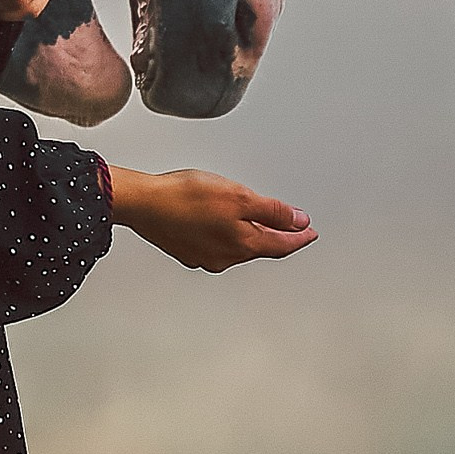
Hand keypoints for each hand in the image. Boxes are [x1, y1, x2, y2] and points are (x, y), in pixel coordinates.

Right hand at [106, 167, 316, 271]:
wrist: (143, 203)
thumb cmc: (185, 198)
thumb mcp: (239, 196)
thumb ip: (273, 210)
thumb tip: (299, 221)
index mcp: (243, 244)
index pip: (282, 245)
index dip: (299, 237)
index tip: (310, 233)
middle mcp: (226, 257)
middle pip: (260, 247)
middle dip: (276, 236)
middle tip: (291, 228)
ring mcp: (204, 256)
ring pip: (238, 247)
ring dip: (250, 235)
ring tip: (257, 221)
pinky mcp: (186, 249)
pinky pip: (216, 244)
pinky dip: (226, 234)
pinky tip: (220, 222)